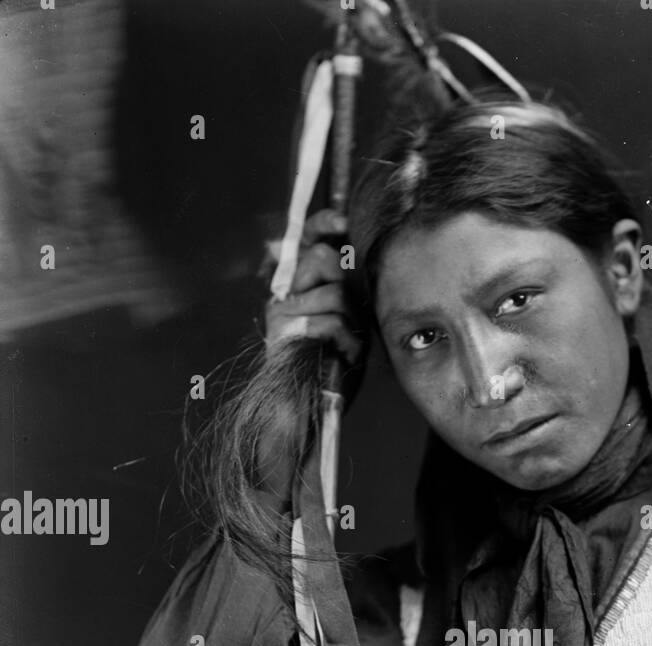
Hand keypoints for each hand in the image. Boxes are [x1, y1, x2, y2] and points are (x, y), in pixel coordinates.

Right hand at [265, 209, 366, 365]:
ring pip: (334, 292)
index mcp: (300, 284)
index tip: (344, 220)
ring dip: (352, 321)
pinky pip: (331, 321)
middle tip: (353, 315)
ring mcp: (280, 309)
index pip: (307, 238)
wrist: (310, 407)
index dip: (324, 222)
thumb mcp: (350, 319)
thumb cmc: (335, 364)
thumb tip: (358, 253)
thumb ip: (350, 288)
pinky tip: (343, 356)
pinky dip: (347, 342)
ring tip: (348, 344)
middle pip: (321, 256)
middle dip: (348, 285)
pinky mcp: (282, 330)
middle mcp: (284, 291)